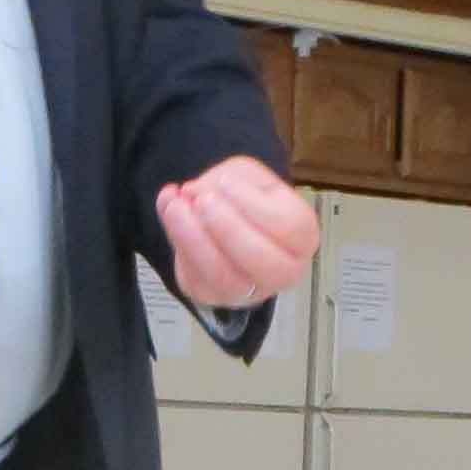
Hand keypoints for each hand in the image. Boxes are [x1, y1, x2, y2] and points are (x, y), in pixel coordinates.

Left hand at [156, 156, 318, 309]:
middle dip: (228, 229)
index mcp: (301, 237)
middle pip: (263, 263)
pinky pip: (196, 280)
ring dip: (195, 241)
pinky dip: (178, 245)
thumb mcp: (246, 174)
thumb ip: (227, 179)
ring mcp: (248, 290)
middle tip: (203, 200)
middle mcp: (282, 271)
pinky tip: (169, 211)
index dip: (254, 204)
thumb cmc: (246, 196)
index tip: (225, 181)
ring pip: (226, 280)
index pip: (289, 227)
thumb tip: (196, 193)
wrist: (225, 214)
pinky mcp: (211, 295)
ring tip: (176, 206)